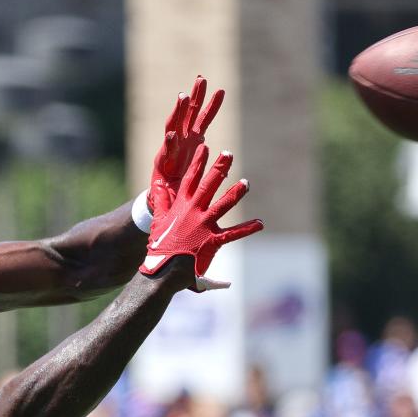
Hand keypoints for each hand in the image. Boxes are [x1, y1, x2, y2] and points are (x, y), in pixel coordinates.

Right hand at [140, 145, 263, 282]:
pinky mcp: (213, 240)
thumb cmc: (160, 245)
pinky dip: (247, 228)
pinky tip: (260, 223)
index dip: (198, 163)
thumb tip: (157, 184)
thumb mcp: (158, 219)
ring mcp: (204, 225)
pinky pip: (233, 233)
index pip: (190, 179)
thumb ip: (161, 201)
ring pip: (223, 204)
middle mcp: (194, 211)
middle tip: (228, 153)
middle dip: (219, 168)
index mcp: (181, 206)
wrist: (165, 268)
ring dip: (235, 192)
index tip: (205, 148)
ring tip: (246, 182)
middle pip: (208, 185)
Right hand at [149, 76, 224, 217]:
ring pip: (174, 125)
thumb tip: (227, 159)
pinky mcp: (161, 162)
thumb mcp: (202, 171)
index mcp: (192, 141)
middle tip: (201, 79)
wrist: (167, 201)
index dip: (211, 106)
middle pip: (188, 114)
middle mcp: (181, 141)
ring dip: (178, 111)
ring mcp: (170, 149)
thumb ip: (213, 165)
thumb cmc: (184, 185)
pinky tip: (172, 134)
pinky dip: (169, 142)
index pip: (202, 119)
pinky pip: (166, 150)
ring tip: (183, 96)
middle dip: (195, 97)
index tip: (221, 90)